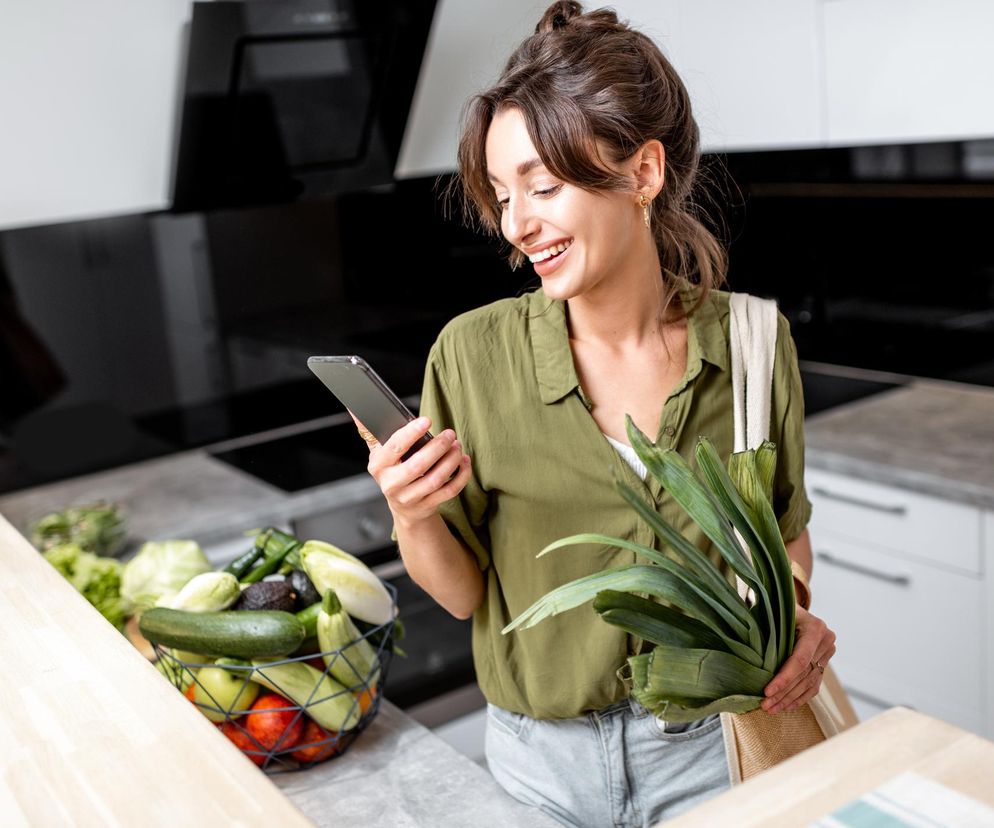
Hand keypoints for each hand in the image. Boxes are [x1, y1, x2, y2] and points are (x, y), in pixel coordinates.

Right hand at [350, 413, 471, 524]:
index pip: (394, 447)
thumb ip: (370, 429)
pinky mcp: (427, 506)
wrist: (403, 506)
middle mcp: (391, 484)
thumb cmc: (393, 470)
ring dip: (451, 461)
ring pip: (435, 480)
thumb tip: (354, 406)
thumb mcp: (378, 451)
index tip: (427, 421)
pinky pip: (449, 491)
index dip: (411, 433)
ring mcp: (409, 498)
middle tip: (450, 434)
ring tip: (457, 446)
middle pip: (417, 466)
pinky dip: (461, 476)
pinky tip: (464, 462)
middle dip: (437, 447)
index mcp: (378, 466)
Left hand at [761, 604, 836, 714]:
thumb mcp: (771, 611)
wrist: (789, 604)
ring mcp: (828, 654)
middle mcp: (826, 641)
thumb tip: (746, 648)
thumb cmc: (776, 606)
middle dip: (784, 693)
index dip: (783, 678)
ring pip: (809, 683)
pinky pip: (814, 685)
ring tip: (772, 709)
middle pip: (804, 674)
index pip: (799, 660)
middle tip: (765, 706)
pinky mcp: (825, 663)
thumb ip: (764, 627)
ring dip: (790, 699)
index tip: (766, 692)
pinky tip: (786, 706)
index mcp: (815, 628)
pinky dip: (800, 697)